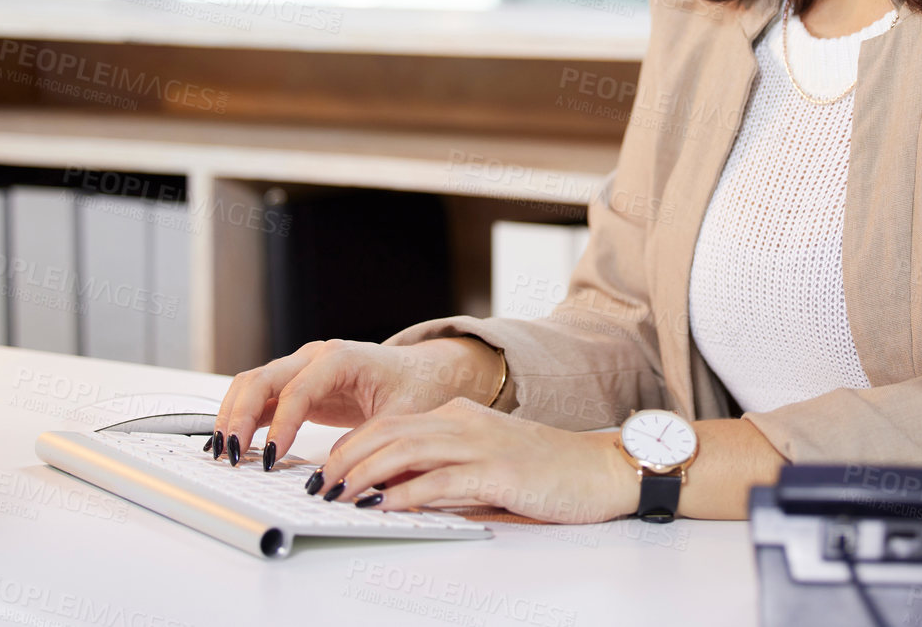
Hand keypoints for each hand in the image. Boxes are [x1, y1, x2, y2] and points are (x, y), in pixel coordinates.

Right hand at [210, 337, 499, 466]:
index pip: (299, 390)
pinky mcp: (297, 386)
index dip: (282, 424)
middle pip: (263, 379)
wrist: (421, 371)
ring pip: (253, 384)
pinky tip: (233, 444)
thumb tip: (339, 474)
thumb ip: (371, 441)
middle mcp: (315, 357)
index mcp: (342, 358)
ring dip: (232, 415)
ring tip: (223, 452)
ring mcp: (302, 368)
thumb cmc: (415, 386)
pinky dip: (242, 417)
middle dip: (240, 415)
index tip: (271, 457)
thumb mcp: (403, 415)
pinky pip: (260, 397)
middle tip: (230, 454)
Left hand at [310, 396, 640, 522]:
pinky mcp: (498, 472)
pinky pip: (440, 481)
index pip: (389, 423)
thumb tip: (391, 492)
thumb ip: (442, 470)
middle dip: (345, 459)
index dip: (351, 446)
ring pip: (404, 451)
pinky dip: (405, 494)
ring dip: (363, 475)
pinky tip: (383, 508)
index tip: (325, 471)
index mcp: (459, 414)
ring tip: (336, 496)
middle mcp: (464, 421)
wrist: (603, 469)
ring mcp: (481, 444)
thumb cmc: (548, 470)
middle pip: (387, 432)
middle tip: (317, 486)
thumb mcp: (486, 462)